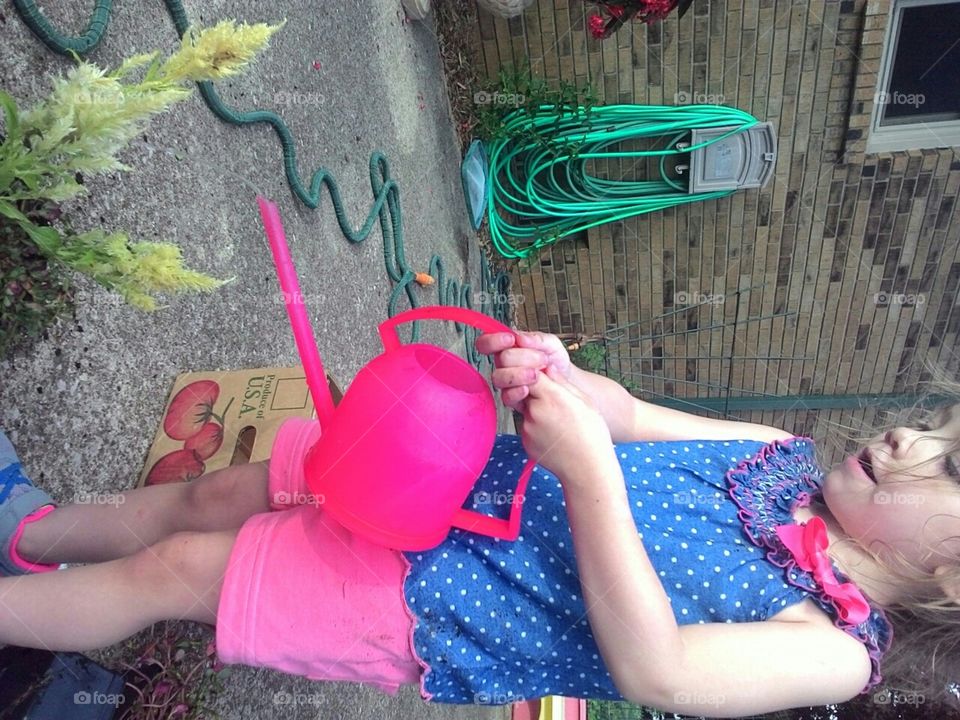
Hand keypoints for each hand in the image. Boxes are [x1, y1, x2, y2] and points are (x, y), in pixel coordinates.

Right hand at [476, 330, 574, 409]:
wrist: (566, 382)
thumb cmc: (555, 361)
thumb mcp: (552, 344)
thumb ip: (537, 338)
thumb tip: (520, 337)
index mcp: (509, 348)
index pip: (488, 342)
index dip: (494, 340)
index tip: (510, 339)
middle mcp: (505, 365)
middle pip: (499, 359)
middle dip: (522, 357)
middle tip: (541, 358)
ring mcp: (507, 382)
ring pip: (499, 378)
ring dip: (518, 375)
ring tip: (536, 374)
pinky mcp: (512, 398)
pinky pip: (506, 396)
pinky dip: (517, 392)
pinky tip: (528, 388)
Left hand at [519, 364, 611, 479]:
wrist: (588, 469)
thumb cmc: (593, 434)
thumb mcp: (585, 401)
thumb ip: (562, 383)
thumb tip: (547, 367)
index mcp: (551, 397)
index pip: (531, 372)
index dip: (536, 372)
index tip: (545, 376)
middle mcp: (534, 410)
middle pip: (524, 389)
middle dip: (535, 391)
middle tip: (555, 402)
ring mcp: (527, 427)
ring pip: (526, 409)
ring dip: (536, 410)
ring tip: (559, 423)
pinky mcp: (524, 441)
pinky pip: (527, 426)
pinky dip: (537, 427)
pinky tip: (554, 435)